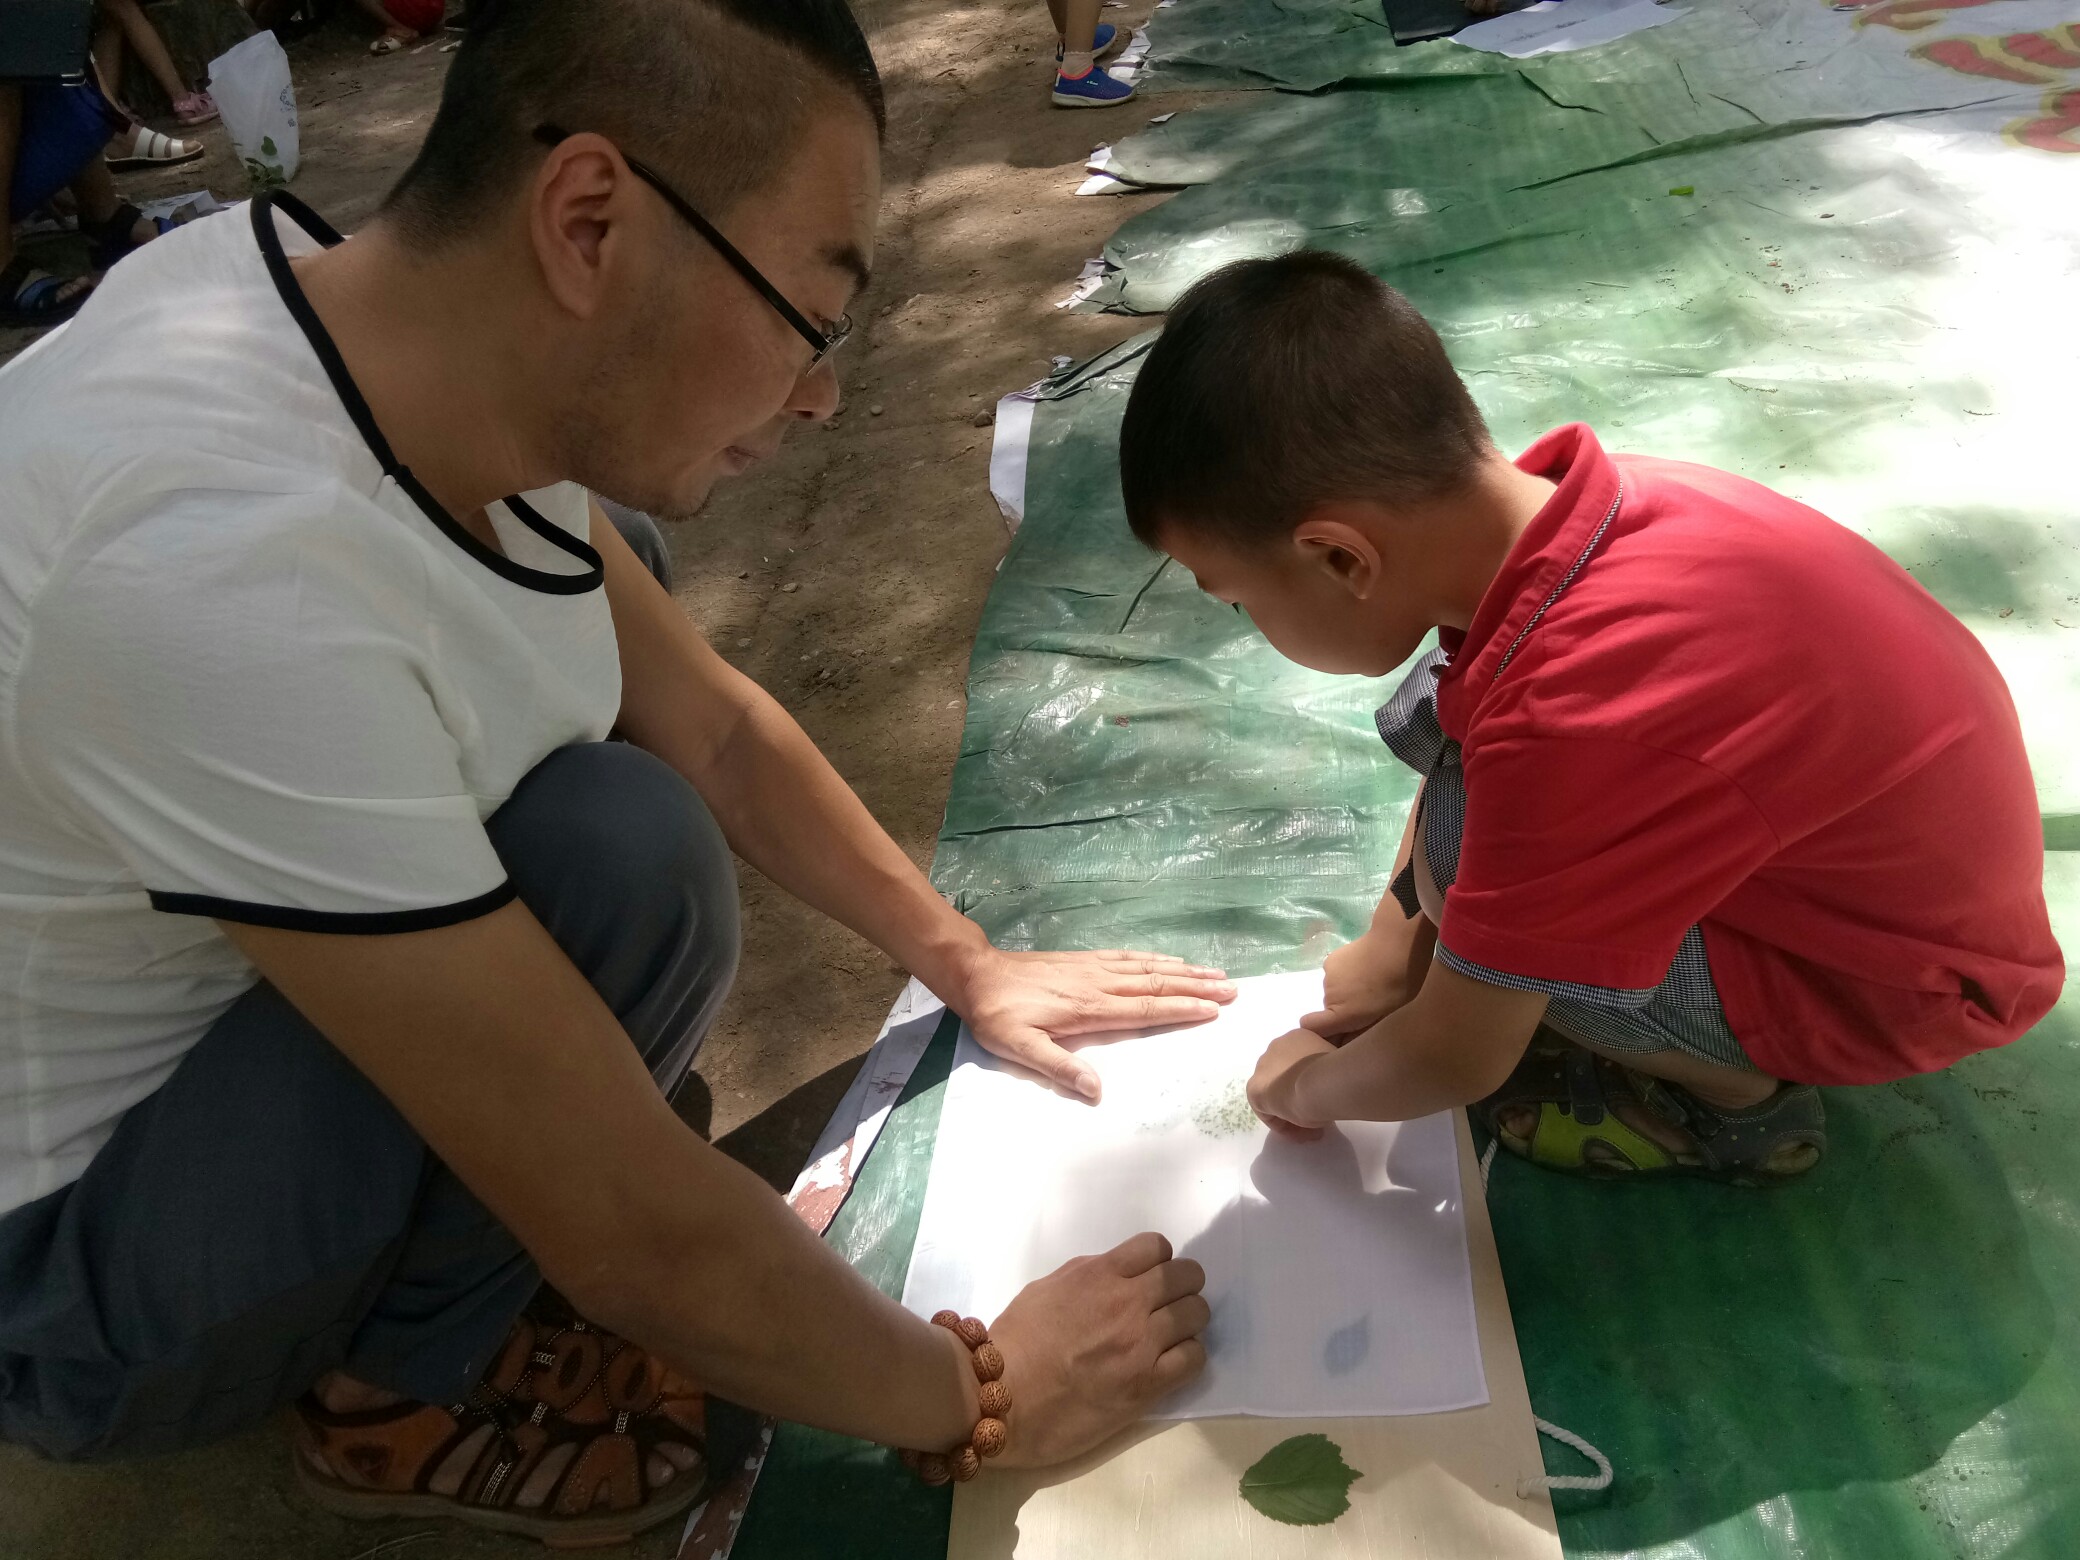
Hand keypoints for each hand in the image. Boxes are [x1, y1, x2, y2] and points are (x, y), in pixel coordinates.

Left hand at [958, 947, 1235, 1102]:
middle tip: (1233, 989)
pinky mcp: (1084, 960)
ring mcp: (1093, 968)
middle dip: (1196, 988)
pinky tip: (1169, 960)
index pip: (1145, 1010)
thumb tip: (1096, 1091)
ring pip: (1147, 969)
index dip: (1180, 1010)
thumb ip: (1058, 1068)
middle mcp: (1098, 984)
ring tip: (1215, 972)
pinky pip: (1128, 957)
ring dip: (1183, 971)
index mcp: (1089, 1009)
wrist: (977, 974)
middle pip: (1156, 985)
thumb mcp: (1019, 1048)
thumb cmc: (998, 1016)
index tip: (1213, 1010)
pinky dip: (1154, 959)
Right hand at [988, 1233, 1209, 1467]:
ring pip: (1197, 1314)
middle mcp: (1127, 1303)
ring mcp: (1141, 1345)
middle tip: (1165, 1305)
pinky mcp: (1148, 1385)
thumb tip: (1117, 1276)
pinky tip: (1169, 1362)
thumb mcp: (1047, 1288)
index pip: (1157, 1247)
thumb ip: (1088, 1276)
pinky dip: (1187, 1356)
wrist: (1002, 1400)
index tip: (1148, 1277)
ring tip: (1168, 1336)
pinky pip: (1194, 1358)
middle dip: (1181, 1286)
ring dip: (1186, 1321)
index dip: (1157, 1260)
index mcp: (1099, 1275)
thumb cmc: (1015, 1342)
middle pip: (1187, 1277)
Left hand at [1247, 1027, 1336, 1141]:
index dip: (1312, 1086)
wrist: (1321, 1082)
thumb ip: (1329, 1075)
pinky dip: (1281, 1124)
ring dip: (1290, 1115)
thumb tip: (1328, 1092)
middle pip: (1285, 1079)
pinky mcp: (1255, 1089)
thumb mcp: (1337, 1069)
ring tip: (1310, 1134)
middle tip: (1317, 1122)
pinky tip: (1298, 1135)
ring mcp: (1263, 1066)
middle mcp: (1277, 1046)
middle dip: (1298, 1101)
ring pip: (1276, 1094)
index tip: (1326, 1103)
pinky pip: (1267, 1110)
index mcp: (1299, 1038)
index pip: (1300, 1064)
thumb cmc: (1337, 1072)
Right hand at [1301, 927, 1420, 1038]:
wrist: (1397, 943)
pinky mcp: (1331, 960)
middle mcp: (1329, 996)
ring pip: (1334, 992)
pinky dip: (1346, 975)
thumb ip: (1364, 1032)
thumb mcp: (1390, 1015)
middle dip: (1345, 1009)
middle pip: (1330, 1010)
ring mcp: (1328, 976)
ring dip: (1347, 991)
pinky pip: (1336, 975)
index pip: (1310, 1026)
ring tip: (1372, 982)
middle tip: (1371, 1002)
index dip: (1321, 1031)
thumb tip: (1347, 1043)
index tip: (1339, 1029)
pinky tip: (1366, 967)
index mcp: (1343, 1013)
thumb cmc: (1402, 984)